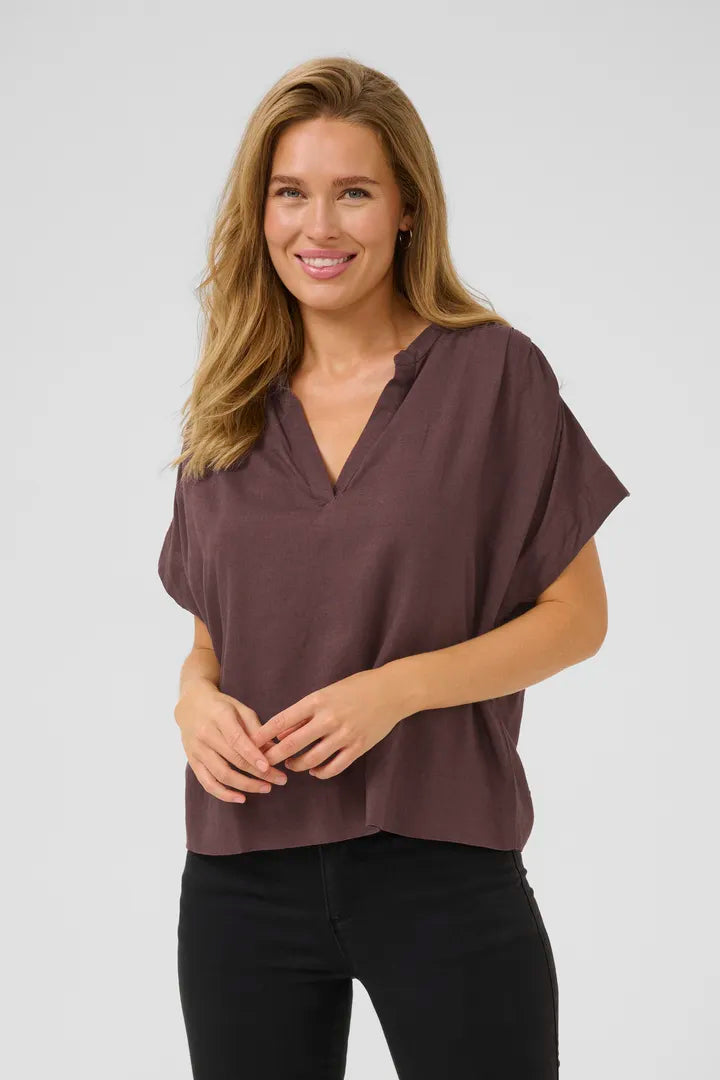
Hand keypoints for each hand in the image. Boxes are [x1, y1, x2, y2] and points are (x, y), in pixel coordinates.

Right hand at [175, 680, 287, 802]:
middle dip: (258, 773)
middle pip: (233, 760)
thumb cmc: (221, 706)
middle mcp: (206, 734)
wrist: (191, 706)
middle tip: (279, 779)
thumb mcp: (241, 709)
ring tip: (266, 788)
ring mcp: (197, 750)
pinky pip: (207, 783)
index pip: (237, 740)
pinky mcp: (193, 762)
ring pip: (221, 775)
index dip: (253, 755)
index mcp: (220, 717)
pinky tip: (241, 798)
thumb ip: (257, 729)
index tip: (269, 767)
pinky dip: (224, 794)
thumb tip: (275, 750)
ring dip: (245, 785)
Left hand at [247, 667, 409, 778]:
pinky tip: (315, 771)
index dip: (263, 735)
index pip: (281, 720)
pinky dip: (320, 772)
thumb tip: (282, 732)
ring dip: (297, 766)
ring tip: (291, 765)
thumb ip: (305, 712)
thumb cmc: (356, 687)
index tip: (250, 743)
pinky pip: (333, 768)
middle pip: (291, 744)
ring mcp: (344, 735)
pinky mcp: (358, 747)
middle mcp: (328, 718)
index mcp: (317, 701)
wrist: (392, 691)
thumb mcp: (326, 692)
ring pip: (311, 760)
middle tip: (262, 763)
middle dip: (273, 757)